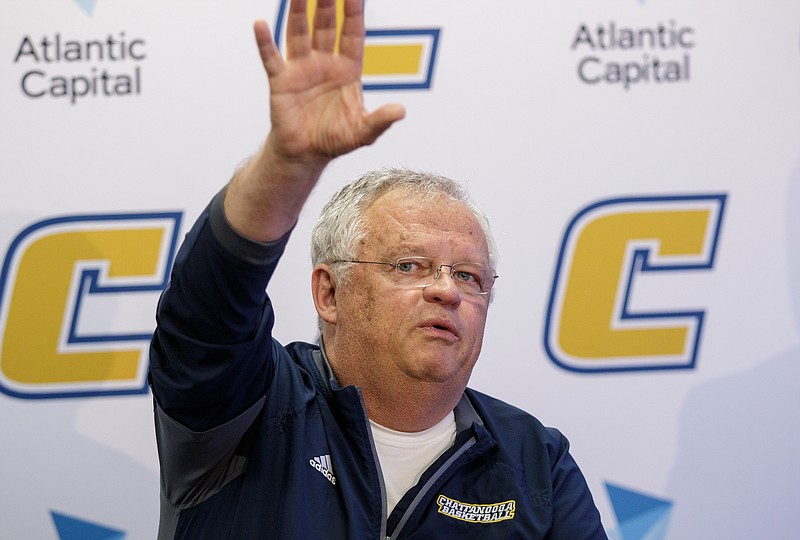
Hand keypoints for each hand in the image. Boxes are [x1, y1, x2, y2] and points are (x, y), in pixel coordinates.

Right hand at [254, 0, 404, 165]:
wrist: (307, 154)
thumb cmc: (335, 139)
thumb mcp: (363, 132)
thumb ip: (380, 121)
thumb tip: (400, 111)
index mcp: (347, 70)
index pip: (352, 34)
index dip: (354, 13)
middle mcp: (324, 63)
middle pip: (326, 26)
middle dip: (327, 3)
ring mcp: (301, 69)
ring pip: (299, 33)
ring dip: (298, 12)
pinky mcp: (281, 81)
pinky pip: (272, 58)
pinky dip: (265, 42)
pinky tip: (260, 24)